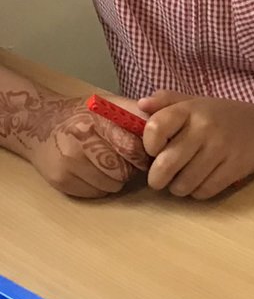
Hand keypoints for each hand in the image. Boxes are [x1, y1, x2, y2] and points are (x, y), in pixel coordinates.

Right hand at [13, 93, 148, 198]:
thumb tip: (169, 133)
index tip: (145, 153)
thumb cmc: (85, 115)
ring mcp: (69, 161)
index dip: (144, 154)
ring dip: (117, 179)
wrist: (39, 122)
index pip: (135, 148)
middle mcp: (82, 139)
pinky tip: (93, 172)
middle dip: (132, 167)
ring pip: (113, 185)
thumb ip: (140, 116)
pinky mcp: (60, 179)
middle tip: (126, 160)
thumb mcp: (113, 105)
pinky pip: (96, 193)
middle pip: (125, 169)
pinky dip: (100, 186)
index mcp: (99, 119)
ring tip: (108, 164)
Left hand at [140, 91, 253, 199]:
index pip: (155, 128)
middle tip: (159, 178)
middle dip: (157, 178)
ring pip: (183, 184)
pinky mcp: (234, 169)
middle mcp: (205, 128)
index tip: (154, 150)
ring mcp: (221, 150)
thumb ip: (167, 100)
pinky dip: (198, 192)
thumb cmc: (223, 116)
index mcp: (191, 109)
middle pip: (165, 165)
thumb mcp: (197, 102)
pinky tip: (201, 182)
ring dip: (178, 188)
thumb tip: (140, 104)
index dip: (148, 145)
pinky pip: (204, 191)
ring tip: (183, 180)